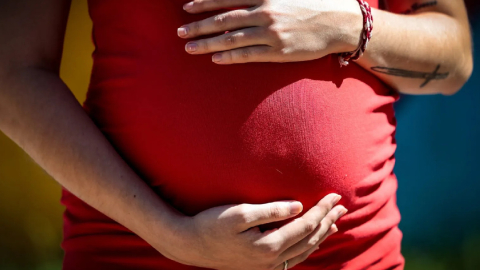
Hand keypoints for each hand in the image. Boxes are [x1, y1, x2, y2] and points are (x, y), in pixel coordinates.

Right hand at [162, 193, 346, 269]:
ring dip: (320, 236)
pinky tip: (309, 241)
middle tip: (342, 207)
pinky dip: (306, 247)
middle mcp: (271, 260)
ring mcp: (266, 266)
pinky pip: (292, 258)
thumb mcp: (239, 213)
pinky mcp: (259, 265)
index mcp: (269, 246)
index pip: (305, 225)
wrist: (189, 245)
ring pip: (303, 251)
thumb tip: (298, 206)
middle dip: (327, 222)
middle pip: (309, 239)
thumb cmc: (211, 225)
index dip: (322, 209)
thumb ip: (271, 210)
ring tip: (334, 224)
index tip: (335, 196)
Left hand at [177, 0, 362, 63]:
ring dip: (207, 44)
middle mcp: (265, 12)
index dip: (204, 2)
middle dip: (198, 26)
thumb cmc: (315, 3)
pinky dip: (229, 57)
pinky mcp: (278, 52)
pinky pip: (248, 55)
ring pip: (231, 39)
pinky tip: (215, 59)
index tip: (186, 7)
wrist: (341, 23)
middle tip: (180, 32)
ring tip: (190, 48)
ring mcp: (271, 34)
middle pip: (223, 20)